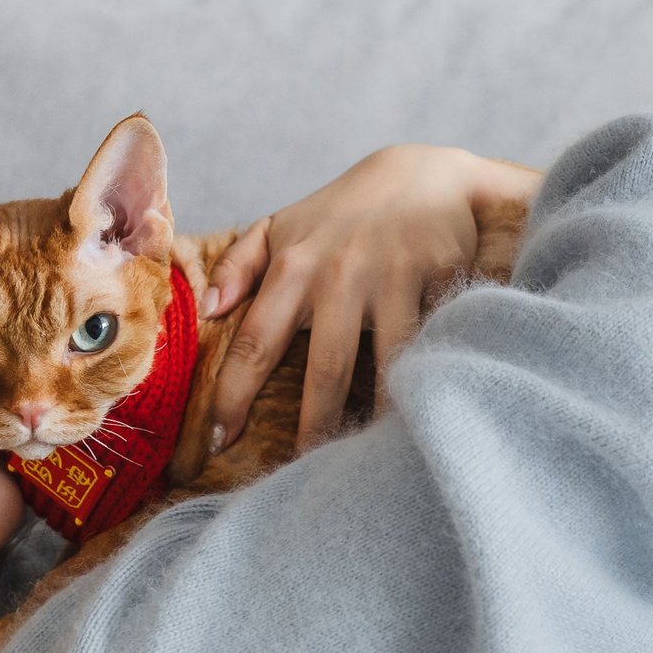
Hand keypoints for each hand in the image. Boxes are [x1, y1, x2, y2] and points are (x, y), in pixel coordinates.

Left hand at [204, 144, 539, 454]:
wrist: (427, 175)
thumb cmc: (344, 213)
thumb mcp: (283, 226)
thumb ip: (239, 264)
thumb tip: (208, 310)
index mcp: (295, 265)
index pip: (256, 341)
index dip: (234, 395)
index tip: (219, 441)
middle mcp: (342, 272)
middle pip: (325, 369)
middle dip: (313, 430)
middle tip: (303, 478)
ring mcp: (396, 275)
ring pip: (387, 365)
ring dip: (377, 419)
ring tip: (365, 465)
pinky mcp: (444, 277)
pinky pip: (434, 344)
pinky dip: (428, 383)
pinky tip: (422, 420)